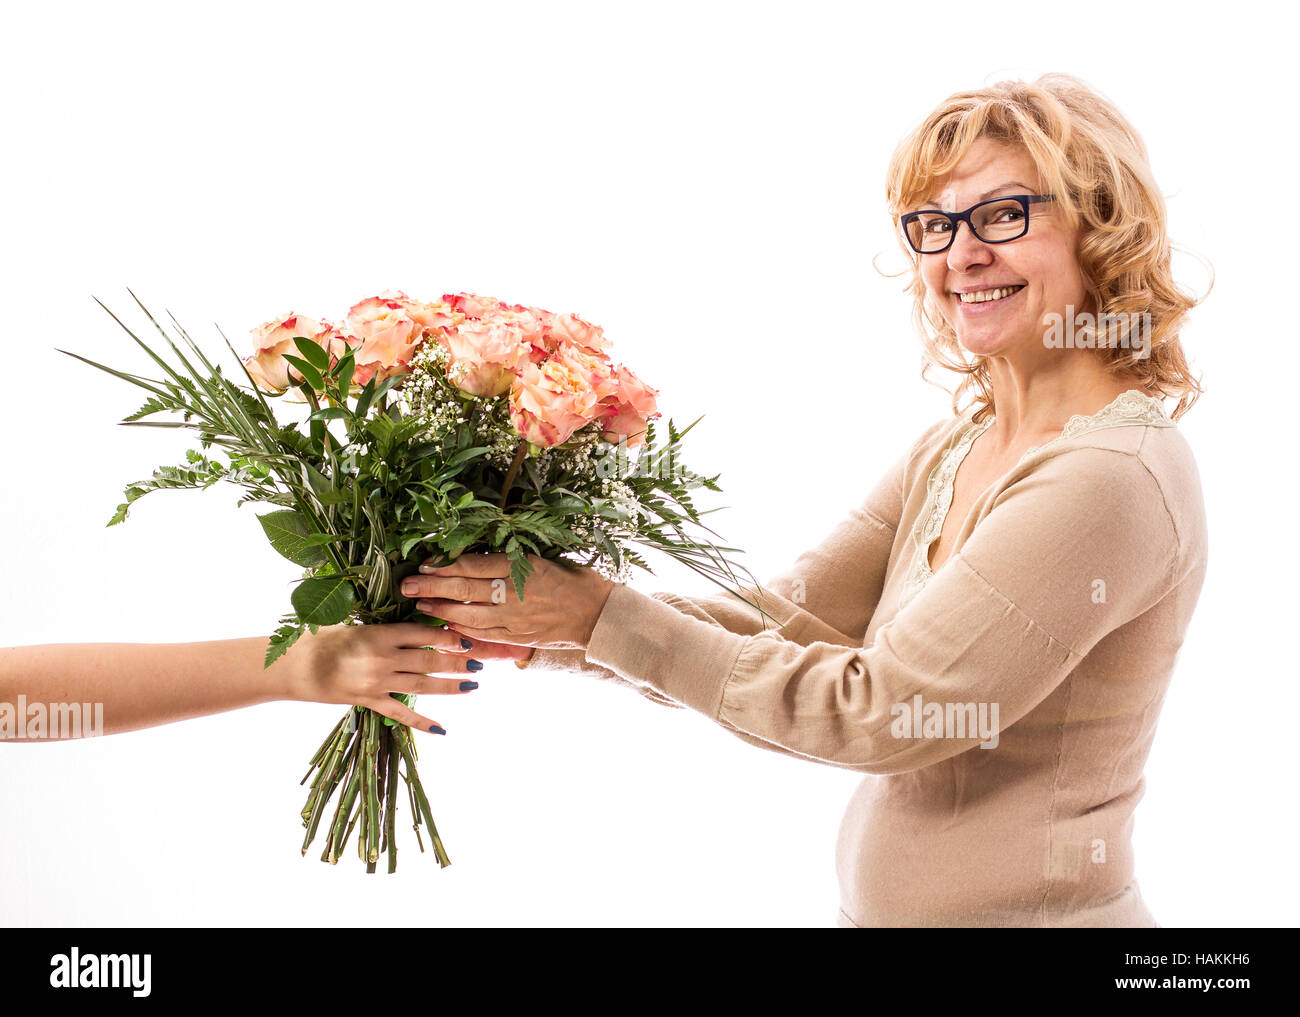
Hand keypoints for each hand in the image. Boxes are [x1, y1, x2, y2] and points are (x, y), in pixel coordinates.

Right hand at [283, 621, 516, 733]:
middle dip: (458, 662)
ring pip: (422, 685)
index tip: (468, 639)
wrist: (294, 666)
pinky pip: (400, 713)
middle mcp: (383, 658)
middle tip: (480, 663)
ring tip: (472, 685)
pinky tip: (442, 729)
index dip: (448, 637)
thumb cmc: (324, 639)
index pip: (423, 634)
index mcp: (380, 634)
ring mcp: (377, 682)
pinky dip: (422, 722)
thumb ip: (387, 630)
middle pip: (429, 660)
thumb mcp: (358, 626)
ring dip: (450, 686)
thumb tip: (418, 630)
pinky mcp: (368, 701)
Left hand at [398, 553, 614, 650]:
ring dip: (441, 610)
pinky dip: (463, 629)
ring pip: (469, 614)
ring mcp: (515, 618)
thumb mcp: (544, 560)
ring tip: (421, 604)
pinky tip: (447, 624)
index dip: (446, 565)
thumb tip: (475, 560)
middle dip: (433, 586)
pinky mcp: (519, 636)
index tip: (425, 563)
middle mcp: (515, 593)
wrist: (599, 614)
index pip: (474, 565)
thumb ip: (511, 561)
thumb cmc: (575, 579)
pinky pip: (484, 633)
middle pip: (465, 589)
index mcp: (522, 567)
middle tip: (408, 584)